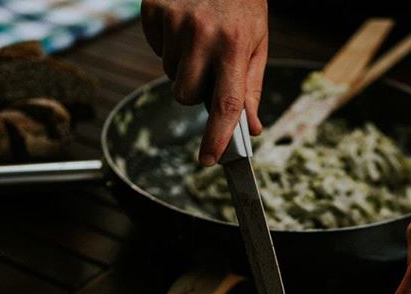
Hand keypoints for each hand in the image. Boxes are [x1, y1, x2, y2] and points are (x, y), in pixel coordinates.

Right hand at [141, 0, 267, 164]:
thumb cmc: (241, 2)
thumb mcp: (256, 42)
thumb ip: (251, 88)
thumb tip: (251, 128)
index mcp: (234, 45)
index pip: (225, 105)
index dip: (216, 138)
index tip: (209, 160)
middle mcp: (203, 34)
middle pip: (186, 96)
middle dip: (195, 91)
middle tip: (208, 64)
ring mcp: (175, 21)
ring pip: (169, 75)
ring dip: (182, 66)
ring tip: (197, 36)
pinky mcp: (154, 11)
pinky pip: (156, 49)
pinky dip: (167, 45)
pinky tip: (182, 24)